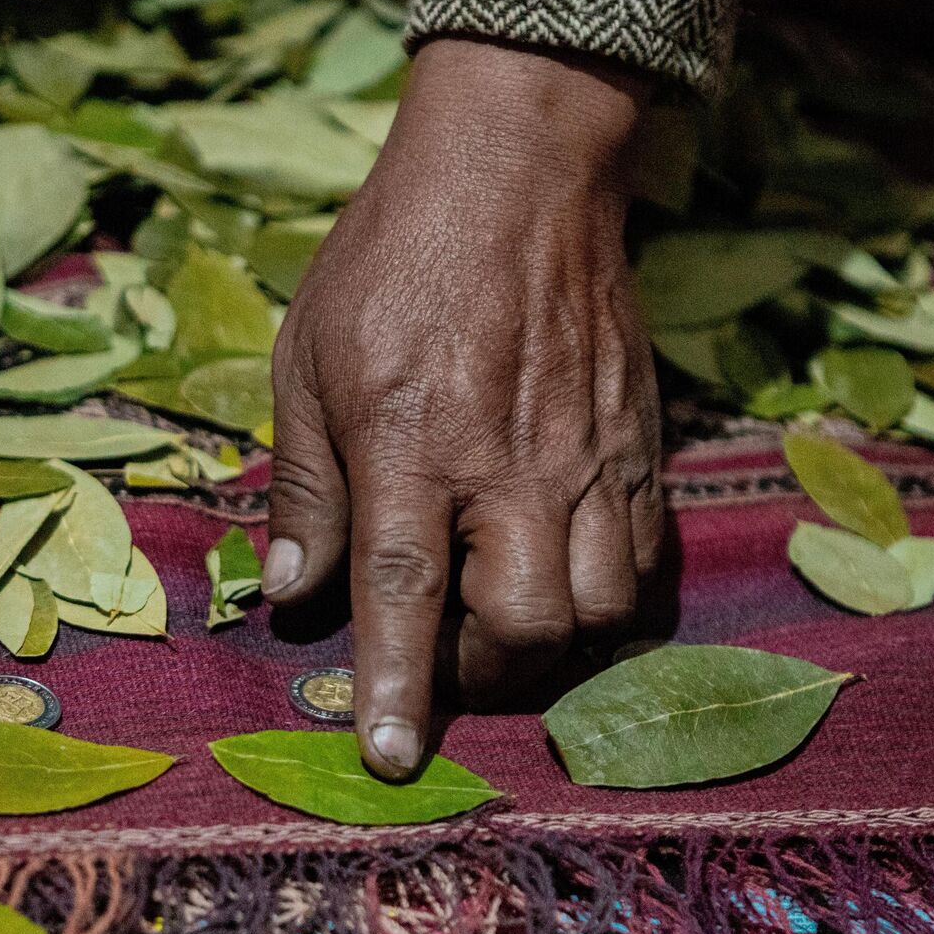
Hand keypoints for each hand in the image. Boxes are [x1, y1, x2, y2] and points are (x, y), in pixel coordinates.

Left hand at [264, 37, 666, 780]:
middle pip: (525, 629)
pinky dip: (607, 602)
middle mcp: (511, 468)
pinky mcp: (640, 448)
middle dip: (485, 679)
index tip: (391, 761)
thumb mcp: (308, 362)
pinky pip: (644, 565)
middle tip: (448, 662)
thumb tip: (290, 593)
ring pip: (600, 613)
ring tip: (509, 625)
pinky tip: (565, 580)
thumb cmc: (393, 263)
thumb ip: (304, 489)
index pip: (403, 596)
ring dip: (551, 648)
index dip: (395, 688)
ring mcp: (589, 462)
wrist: (519, 173)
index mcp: (412, 446)